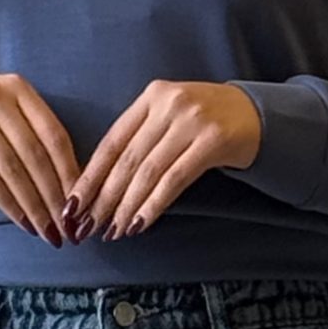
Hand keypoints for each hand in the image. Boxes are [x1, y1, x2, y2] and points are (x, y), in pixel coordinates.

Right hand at [0, 74, 80, 245]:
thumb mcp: (9, 111)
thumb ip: (36, 134)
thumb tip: (74, 187)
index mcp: (18, 87)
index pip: (54, 135)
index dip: (71, 174)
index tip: (81, 206)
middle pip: (35, 155)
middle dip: (55, 198)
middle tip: (68, 229)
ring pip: (12, 170)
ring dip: (34, 208)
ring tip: (48, 233)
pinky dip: (9, 205)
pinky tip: (23, 223)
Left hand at [64, 82, 262, 241]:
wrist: (254, 115)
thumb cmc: (205, 123)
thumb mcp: (169, 119)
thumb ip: (141, 139)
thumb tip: (103, 185)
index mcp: (151, 97)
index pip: (112, 141)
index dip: (90, 176)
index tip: (73, 205)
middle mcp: (168, 104)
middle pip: (126, 159)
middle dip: (103, 198)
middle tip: (88, 227)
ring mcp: (191, 121)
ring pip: (147, 172)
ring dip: (126, 207)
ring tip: (113, 231)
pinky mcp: (211, 142)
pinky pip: (174, 180)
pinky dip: (153, 206)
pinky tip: (139, 224)